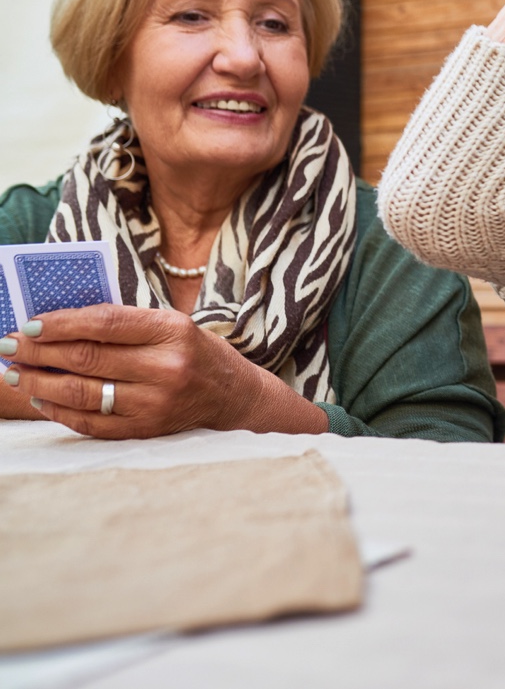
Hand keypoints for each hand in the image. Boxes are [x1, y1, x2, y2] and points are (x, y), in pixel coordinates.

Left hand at [1, 305, 324, 438]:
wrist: (233, 396)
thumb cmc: (195, 352)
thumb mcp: (170, 324)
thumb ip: (122, 323)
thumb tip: (56, 323)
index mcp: (174, 331)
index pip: (105, 323)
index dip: (60, 323)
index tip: (28, 323)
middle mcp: (167, 368)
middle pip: (86, 358)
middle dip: (37, 351)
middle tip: (7, 346)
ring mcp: (156, 403)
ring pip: (81, 392)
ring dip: (39, 382)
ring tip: (15, 373)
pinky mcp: (147, 430)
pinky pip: (91, 422)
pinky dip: (59, 410)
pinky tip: (40, 399)